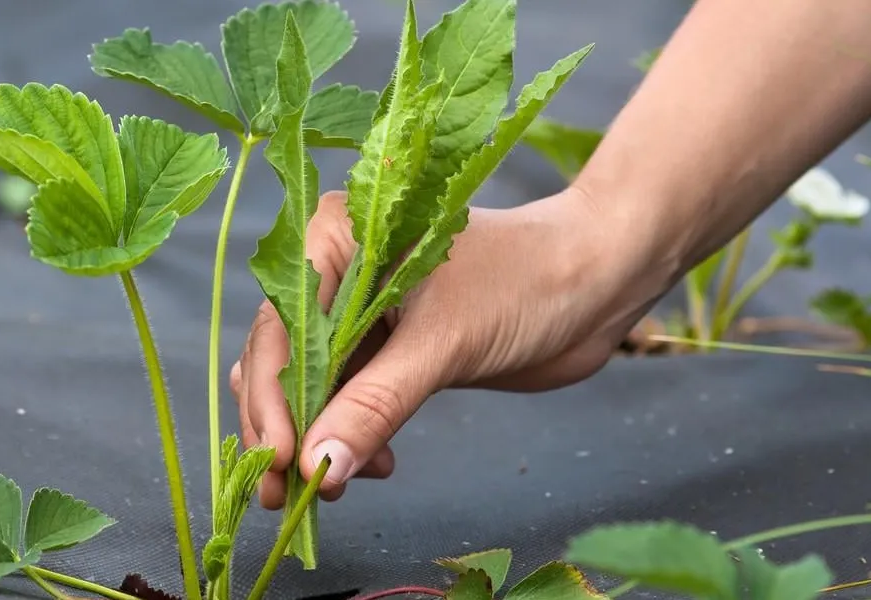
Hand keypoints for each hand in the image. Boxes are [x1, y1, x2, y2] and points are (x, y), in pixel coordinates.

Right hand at [231, 187, 658, 507]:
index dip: (272, 399)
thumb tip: (317, 467)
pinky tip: (374, 464)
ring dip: (315, 438)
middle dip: (285, 427)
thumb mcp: (443, 343)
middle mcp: (336, 271)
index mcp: (334, 240)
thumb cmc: (527, 282)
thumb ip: (375, 405)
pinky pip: (347, 398)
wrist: (599, 281)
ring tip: (332, 485)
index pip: (279, 329)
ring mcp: (361, 312)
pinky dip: (348, 435)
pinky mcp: (390, 348)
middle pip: (282, 361)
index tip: (279, 461)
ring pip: (310, 385)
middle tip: (284, 492)